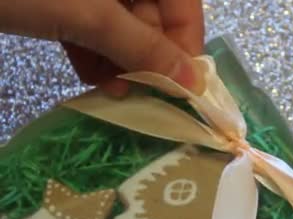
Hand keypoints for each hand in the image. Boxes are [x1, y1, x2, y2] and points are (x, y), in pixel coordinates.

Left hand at [0, 0, 204, 95]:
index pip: (183, 5)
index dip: (187, 45)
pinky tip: (95, 81)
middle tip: (149, 98)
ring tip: (121, 95)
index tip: (186, 89)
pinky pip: (92, 26)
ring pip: (122, 26)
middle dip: (150, 59)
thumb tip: (193, 83)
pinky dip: (95, 54)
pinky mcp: (63, 0)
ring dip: (123, 63)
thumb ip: (143, 47)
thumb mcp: (89, 14)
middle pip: (153, 17)